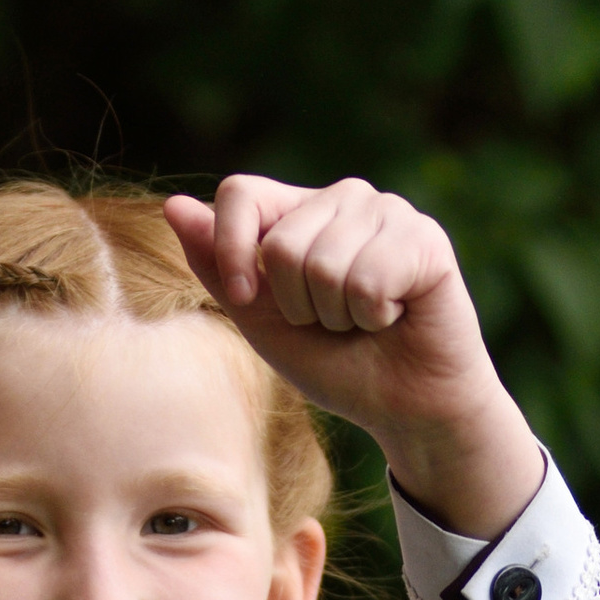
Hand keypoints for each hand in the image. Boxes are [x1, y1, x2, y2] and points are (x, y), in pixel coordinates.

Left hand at [166, 173, 545, 534]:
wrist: (405, 407)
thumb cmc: (337, 364)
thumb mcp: (261, 320)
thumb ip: (218, 266)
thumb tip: (173, 206)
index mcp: (299, 212)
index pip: (240, 192)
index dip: (231, 249)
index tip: (245, 298)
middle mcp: (343, 199)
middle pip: (280, 244)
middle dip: (298, 305)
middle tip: (334, 321)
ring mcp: (388, 211)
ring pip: (322, 264)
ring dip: (338, 316)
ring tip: (365, 321)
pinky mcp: (425, 238)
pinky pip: (369, 280)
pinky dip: (374, 317)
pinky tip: (396, 315)